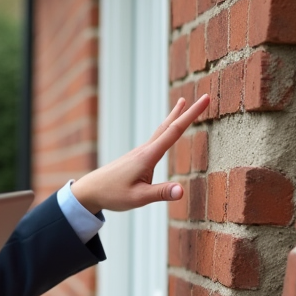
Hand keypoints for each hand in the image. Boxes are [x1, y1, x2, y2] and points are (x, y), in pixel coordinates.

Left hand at [71, 94, 209, 214]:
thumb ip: (161, 193)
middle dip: (187, 112)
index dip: (191, 115)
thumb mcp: (139, 198)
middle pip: (169, 126)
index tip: (205, 100)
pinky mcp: (137, 157)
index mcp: (148, 156)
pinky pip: (156, 138)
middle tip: (203, 97)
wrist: (90, 190)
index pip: (175, 131)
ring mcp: (140, 152)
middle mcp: (145, 150)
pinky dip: (167, 129)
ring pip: (161, 130)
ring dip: (175, 117)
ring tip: (183, 104)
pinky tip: (167, 130)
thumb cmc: (113, 194)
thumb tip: (182, 191)